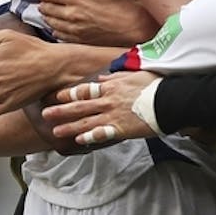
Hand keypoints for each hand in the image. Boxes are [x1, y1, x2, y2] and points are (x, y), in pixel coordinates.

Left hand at [39, 0, 158, 45]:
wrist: (136, 25)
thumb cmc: (124, 1)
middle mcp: (71, 15)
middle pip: (47, 10)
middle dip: (44, 5)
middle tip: (45, 2)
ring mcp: (75, 30)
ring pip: (51, 24)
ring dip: (48, 18)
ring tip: (49, 14)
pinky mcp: (81, 40)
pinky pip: (60, 36)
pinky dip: (56, 31)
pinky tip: (58, 28)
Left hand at [42, 71, 157, 146]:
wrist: (170, 100)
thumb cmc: (156, 85)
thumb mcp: (135, 74)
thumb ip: (115, 76)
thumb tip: (101, 78)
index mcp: (111, 87)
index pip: (86, 90)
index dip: (70, 93)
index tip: (57, 95)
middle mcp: (108, 101)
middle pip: (80, 106)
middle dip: (61, 110)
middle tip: (45, 114)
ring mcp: (113, 116)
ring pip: (85, 122)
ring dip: (69, 126)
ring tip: (55, 130)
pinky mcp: (121, 129)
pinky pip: (101, 134)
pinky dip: (89, 137)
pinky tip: (78, 140)